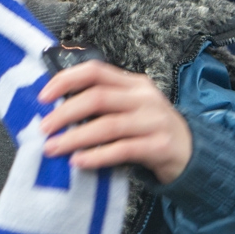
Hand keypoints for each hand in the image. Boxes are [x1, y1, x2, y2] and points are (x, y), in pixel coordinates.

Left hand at [38, 60, 191, 182]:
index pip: (95, 71)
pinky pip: (122, 150)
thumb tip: (55, 110)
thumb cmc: (149, 130)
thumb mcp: (130, 108)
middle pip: (98, 98)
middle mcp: (144, 98)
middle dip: (65, 113)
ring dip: (75, 137)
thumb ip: (102, 104)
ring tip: (53, 148)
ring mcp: (154, 121)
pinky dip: (97, 156)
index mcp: (133, 83)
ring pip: (107, 126)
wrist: (191, 153)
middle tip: (44, 129)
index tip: (43, 97)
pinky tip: (79, 162)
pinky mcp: (159, 146)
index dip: (66, 80)